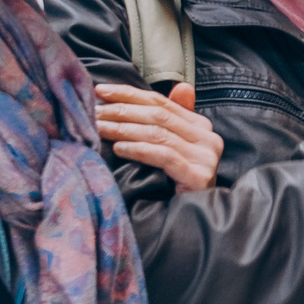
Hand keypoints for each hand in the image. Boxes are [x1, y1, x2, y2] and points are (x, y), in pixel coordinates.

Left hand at [96, 82, 222, 191]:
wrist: (192, 216)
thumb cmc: (176, 182)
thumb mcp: (171, 147)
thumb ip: (171, 118)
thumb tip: (181, 86)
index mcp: (201, 126)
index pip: (161, 102)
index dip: (129, 94)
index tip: (100, 91)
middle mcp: (208, 138)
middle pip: (158, 116)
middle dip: (122, 111)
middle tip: (95, 111)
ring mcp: (206, 157)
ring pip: (158, 134)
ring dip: (124, 129)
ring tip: (100, 128)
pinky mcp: (199, 175)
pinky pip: (164, 156)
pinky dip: (139, 150)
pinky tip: (119, 148)